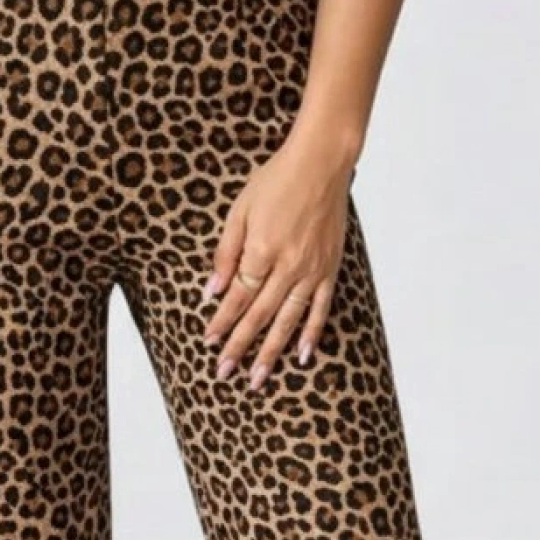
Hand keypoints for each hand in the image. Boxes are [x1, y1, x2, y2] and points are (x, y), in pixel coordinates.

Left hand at [200, 133, 355, 387]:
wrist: (322, 162)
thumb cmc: (277, 180)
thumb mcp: (240, 210)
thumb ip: (225, 253)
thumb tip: (211, 291)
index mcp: (262, 250)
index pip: (237, 296)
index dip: (222, 321)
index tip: (209, 343)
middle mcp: (288, 266)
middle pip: (259, 315)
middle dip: (240, 346)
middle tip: (225, 373)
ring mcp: (312, 270)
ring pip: (288, 320)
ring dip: (272, 351)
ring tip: (258, 377)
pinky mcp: (330, 268)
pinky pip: (320, 307)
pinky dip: (311, 332)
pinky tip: (302, 355)